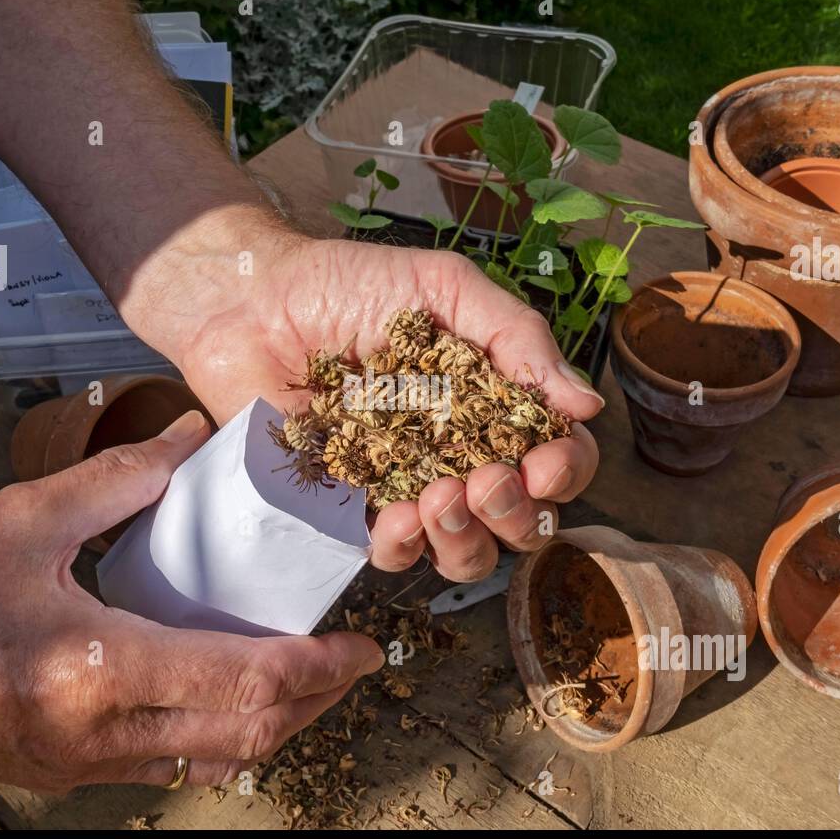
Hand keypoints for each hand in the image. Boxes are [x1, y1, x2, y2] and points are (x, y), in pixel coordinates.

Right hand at [0, 412, 382, 789]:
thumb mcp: (21, 518)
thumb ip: (117, 478)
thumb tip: (190, 437)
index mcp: (93, 672)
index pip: (244, 682)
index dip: (317, 668)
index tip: (363, 646)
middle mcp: (96, 738)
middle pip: (245, 737)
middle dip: (314, 703)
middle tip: (352, 664)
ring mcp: (78, 768)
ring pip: (211, 763)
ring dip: (271, 725)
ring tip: (304, 679)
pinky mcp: (61, 773)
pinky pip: (165, 767)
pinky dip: (216, 737)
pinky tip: (224, 696)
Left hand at [134, 225, 604, 582]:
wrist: (252, 299)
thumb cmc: (347, 283)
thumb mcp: (444, 287)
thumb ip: (516, 337)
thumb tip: (587, 404)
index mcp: (492, 406)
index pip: (556, 457)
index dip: (564, 471)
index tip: (545, 463)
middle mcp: (459, 456)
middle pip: (521, 521)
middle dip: (517, 513)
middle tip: (487, 481)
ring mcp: (406, 490)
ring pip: (465, 554)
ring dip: (467, 540)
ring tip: (441, 498)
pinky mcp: (349, 510)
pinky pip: (391, 555)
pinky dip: (403, 547)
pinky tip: (395, 517)